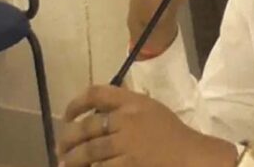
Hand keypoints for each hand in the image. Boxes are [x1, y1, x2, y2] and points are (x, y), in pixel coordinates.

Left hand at [58, 85, 236, 166]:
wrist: (192, 157)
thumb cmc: (172, 135)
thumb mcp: (150, 110)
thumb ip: (126, 107)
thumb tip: (94, 111)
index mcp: (133, 102)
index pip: (96, 93)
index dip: (76, 103)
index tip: (68, 115)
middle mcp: (127, 120)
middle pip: (85, 127)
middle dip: (67, 139)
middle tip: (61, 148)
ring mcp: (126, 144)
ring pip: (87, 152)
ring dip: (72, 160)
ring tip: (66, 164)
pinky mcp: (128, 165)